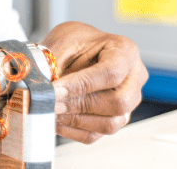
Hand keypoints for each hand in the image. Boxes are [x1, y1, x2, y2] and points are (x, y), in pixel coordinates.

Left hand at [41, 21, 147, 143]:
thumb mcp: (61, 42)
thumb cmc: (72, 43)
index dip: (80, 85)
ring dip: (75, 120)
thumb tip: (42, 89)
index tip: (54, 90)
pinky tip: (55, 120)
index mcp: (124, 50)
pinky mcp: (115, 119)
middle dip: (78, 105)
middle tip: (50, 102)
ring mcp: (128, 101)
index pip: (111, 73)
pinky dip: (72, 130)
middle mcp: (134, 77)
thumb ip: (54, 64)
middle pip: (118, 103)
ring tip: (50, 110)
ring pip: (110, 124)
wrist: (73, 51)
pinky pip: (96, 134)